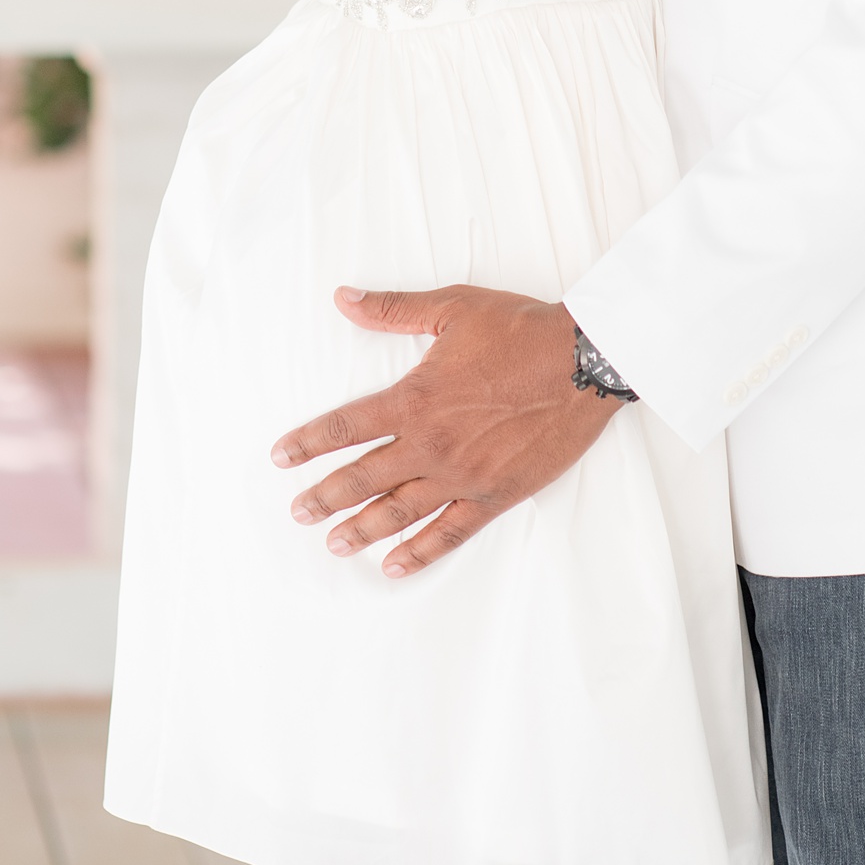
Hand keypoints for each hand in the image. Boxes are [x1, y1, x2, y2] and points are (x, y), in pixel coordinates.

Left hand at [270, 286, 621, 577]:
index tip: (281, 458)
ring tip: (334, 544)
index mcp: (415, 399)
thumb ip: (392, 310)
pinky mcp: (494, 495)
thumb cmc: (520, 331)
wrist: (584, 363)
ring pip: (399, 512)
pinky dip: (420, 553)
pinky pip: (449, 532)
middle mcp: (432, 444)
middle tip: (298, 513)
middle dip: (325, 498)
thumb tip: (344, 299)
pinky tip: (395, 565)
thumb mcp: (452, 309)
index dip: (308, 443)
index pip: (346, 426)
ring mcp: (463, 476)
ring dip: (362, 530)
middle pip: (363, 478)